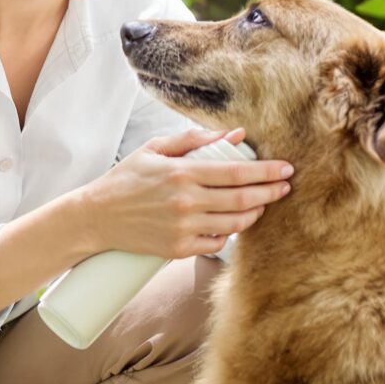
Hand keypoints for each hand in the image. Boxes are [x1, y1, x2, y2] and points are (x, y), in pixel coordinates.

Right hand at [77, 127, 293, 258]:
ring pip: (235, 223)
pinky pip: (217, 242)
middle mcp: (186, 202)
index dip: (266, 171)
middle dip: (271, 192)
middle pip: (243, 199)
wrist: (97, 217)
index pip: (237, 172)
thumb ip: (195, 140)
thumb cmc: (127, 178)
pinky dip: (230, 232)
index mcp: (182, 173)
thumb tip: (234, 134)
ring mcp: (184, 228)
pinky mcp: (179, 249)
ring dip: (255, 213)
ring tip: (264, 203)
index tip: (286, 168)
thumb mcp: (155, 149)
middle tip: (287, 186)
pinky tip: (234, 222)